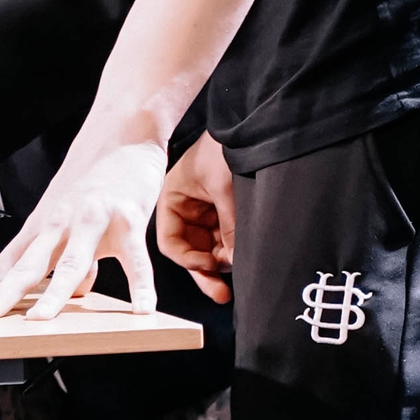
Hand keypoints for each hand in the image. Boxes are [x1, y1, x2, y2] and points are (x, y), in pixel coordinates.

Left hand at [0, 133, 164, 319]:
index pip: (7, 263)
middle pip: (28, 265)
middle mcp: (60, 223)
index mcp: (43, 225)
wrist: (122, 131)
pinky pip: (135, 258)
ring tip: (40, 320)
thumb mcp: (71, 214)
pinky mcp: (128, 218)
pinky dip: (139, 285)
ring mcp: (92, 219)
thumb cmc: (94, 173)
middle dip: (3, 295)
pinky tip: (141, 308)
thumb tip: (75, 292)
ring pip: (70, 262)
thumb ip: (69, 255)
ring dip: (54, 293)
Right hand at [157, 132, 234, 303]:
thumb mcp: (225, 187)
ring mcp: (206, 212)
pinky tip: (244, 256)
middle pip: (190, 250)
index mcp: (172, 199)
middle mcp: (186, 209)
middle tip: (223, 293)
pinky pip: (226, 238)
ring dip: (223, 262)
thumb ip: (229, 226)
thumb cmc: (225, 147)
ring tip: (241, 271)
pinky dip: (234, 249)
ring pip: (209, 248)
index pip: (170, 241)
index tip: (209, 264)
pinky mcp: (225, 212)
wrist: (249, 125)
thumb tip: (233, 262)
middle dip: (206, 271)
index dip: (187, 258)